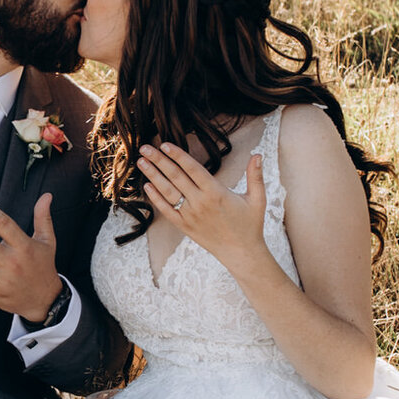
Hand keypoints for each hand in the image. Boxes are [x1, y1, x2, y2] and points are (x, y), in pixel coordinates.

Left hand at [137, 143, 267, 270]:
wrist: (241, 253)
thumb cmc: (250, 225)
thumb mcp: (257, 199)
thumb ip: (255, 175)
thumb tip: (257, 154)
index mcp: (216, 193)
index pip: (193, 169)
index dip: (178, 155)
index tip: (165, 144)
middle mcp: (200, 203)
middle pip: (175, 177)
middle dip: (159, 161)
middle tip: (145, 148)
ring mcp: (190, 215)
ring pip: (167, 192)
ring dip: (153, 176)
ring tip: (141, 162)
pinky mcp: (185, 226)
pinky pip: (167, 210)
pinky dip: (156, 198)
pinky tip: (147, 186)